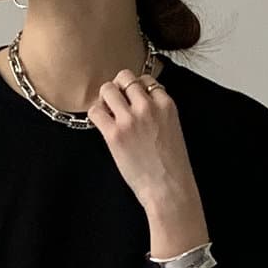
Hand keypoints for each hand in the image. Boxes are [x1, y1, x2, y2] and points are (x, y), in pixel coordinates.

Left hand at [88, 68, 209, 255]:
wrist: (169, 189)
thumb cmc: (171, 167)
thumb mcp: (172, 130)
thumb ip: (158, 113)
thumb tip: (137, 107)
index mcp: (166, 104)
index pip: (145, 80)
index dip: (135, 89)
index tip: (132, 102)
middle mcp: (147, 106)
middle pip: (125, 78)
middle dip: (118, 89)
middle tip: (116, 105)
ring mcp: (130, 119)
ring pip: (108, 89)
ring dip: (104, 99)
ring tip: (108, 114)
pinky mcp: (115, 134)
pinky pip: (96, 111)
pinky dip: (95, 114)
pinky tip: (101, 125)